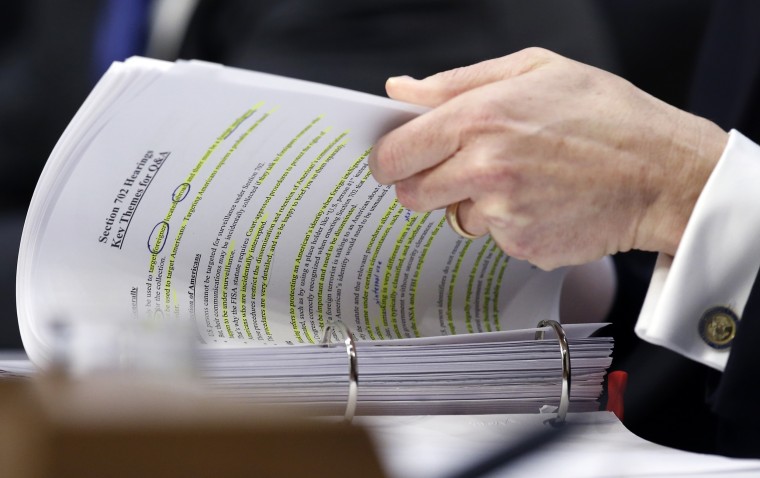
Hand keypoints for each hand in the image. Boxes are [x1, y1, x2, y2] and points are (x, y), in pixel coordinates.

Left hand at [368, 48, 727, 269]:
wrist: (662, 173)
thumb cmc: (607, 115)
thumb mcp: (534, 69)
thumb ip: (456, 81)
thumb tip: (402, 90)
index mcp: (478, 119)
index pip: (395, 154)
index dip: (388, 160)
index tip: (393, 161)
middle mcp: (483, 169)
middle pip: (411, 195)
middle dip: (424, 184)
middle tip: (459, 168)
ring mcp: (502, 214)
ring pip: (455, 218)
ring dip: (474, 203)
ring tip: (522, 179)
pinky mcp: (521, 246)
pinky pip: (494, 238)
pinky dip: (510, 224)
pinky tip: (543, 200)